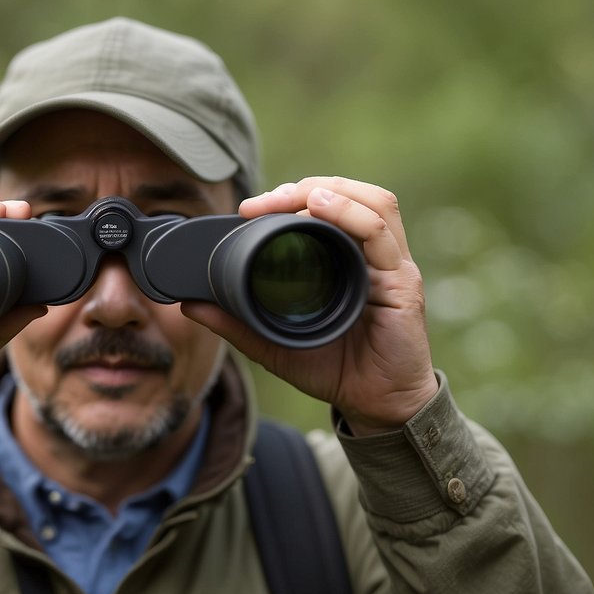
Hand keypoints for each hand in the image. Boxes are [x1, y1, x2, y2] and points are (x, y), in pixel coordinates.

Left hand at [181, 176, 438, 434]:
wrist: (376, 406)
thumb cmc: (335, 370)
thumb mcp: (274, 344)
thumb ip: (236, 323)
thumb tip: (190, 305)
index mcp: (345, 260)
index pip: (325, 207)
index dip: (290, 196)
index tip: (249, 209)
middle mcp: (371, 255)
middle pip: (350, 194)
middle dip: (306, 187)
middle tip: (265, 201)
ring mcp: (391, 266)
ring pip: (373, 203)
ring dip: (332, 192)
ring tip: (296, 196)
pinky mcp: (403, 284)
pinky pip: (381, 237)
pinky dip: (352, 215)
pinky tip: (324, 209)